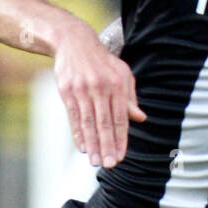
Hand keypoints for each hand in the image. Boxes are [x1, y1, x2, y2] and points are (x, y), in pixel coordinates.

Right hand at [53, 25, 145, 166]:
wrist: (74, 42)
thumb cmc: (103, 62)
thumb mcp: (122, 74)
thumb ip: (130, 98)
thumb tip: (141, 119)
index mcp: (118, 84)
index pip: (120, 117)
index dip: (121, 138)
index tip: (121, 156)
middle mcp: (100, 87)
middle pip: (104, 123)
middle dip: (108, 146)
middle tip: (110, 165)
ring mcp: (82, 89)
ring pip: (88, 122)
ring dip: (93, 144)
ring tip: (96, 161)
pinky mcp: (67, 91)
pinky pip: (74, 116)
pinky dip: (78, 134)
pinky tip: (83, 147)